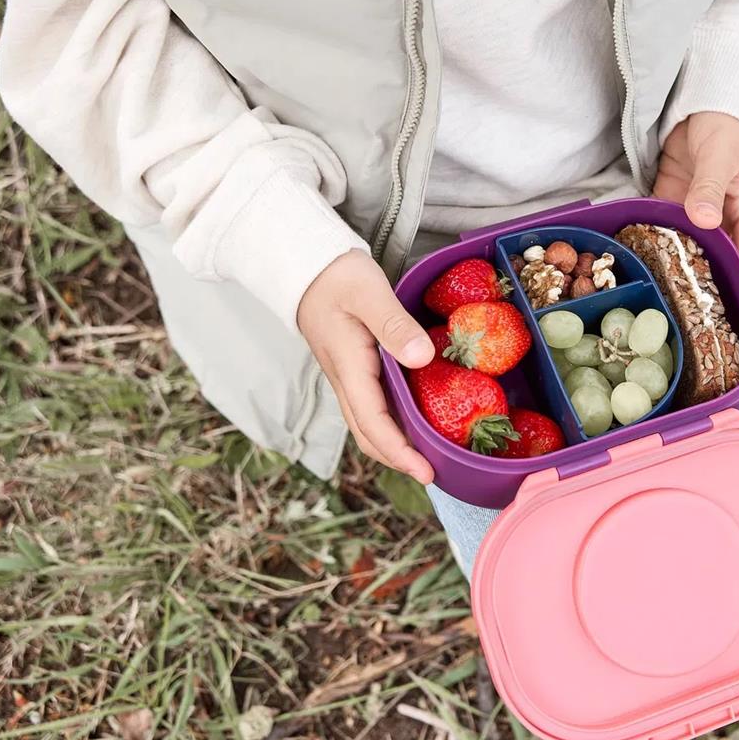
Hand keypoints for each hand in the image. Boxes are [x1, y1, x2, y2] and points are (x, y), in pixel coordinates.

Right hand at [297, 250, 435, 482]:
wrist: (305, 265)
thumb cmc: (337, 276)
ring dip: (393, 445)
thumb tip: (422, 358)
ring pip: (367, 423)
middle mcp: (345, 380)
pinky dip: (391, 424)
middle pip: (368, 434)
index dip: (399, 451)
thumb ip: (394, 325)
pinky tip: (415, 422)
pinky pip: (370, 407)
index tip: (425, 471)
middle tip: (432, 474)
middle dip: (398, 459)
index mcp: (349, 367)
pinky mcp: (351, 369)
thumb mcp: (369, 293)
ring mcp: (346, 377)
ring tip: (428, 457)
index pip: (373, 422)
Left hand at [654, 111, 738, 294]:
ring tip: (669, 307)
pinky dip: (654, 245)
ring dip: (679, 272)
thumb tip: (704, 220)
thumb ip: (711, 187)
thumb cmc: (727, 126)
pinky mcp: (670, 201)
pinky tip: (643, 267)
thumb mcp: (722, 155)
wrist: (704, 100)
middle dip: (711, 292)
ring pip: (689, 250)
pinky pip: (663, 229)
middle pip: (718, 263)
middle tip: (700, 328)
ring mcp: (694, 213)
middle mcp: (721, 220)